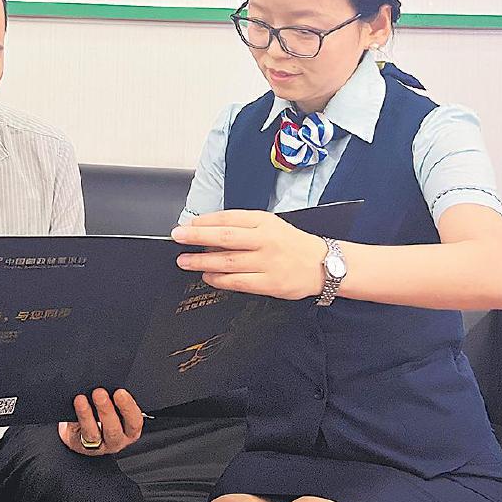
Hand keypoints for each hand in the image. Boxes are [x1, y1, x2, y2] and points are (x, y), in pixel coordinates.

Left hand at [57, 388, 143, 455]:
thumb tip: (110, 381)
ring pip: (93, 434)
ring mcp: (97, 445)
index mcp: (129, 430)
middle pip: (113, 430)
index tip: (120, 392)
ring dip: (87, 415)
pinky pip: (76, 434)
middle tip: (99, 392)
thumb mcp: (116, 407)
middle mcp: (115, 440)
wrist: (84, 429)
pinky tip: (73, 407)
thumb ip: (116, 397)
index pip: (134, 422)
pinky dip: (75, 419)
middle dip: (106, 410)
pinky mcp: (79, 445)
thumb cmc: (104, 414)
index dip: (128, 408)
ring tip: (81, 399)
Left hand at [172, 210, 327, 299]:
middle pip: (224, 237)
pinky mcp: (270, 283)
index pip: (228, 218)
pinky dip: (219, 279)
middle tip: (178, 237)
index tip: (187, 224)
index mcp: (264, 221)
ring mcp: (268, 262)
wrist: (323, 264)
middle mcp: (265, 240)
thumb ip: (243, 226)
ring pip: (228, 261)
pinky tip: (207, 276)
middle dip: (197, 237)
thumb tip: (209, 229)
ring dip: (202, 261)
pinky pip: (238, 282)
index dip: (204, 221)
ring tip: (185, 260)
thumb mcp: (270, 225)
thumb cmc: (291, 243)